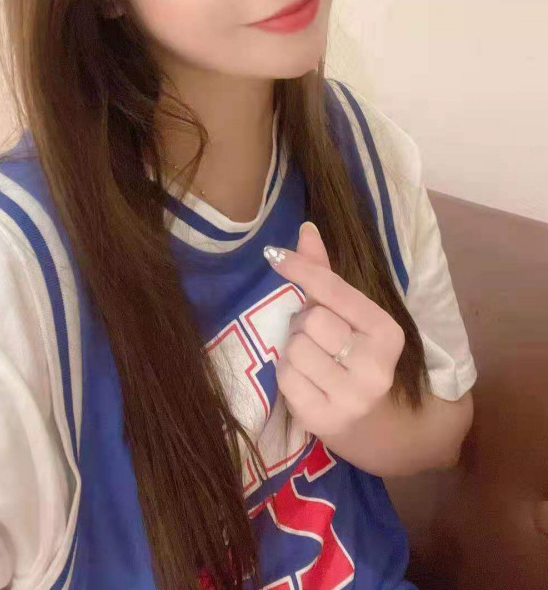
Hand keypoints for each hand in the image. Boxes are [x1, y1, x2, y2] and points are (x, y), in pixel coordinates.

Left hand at [263, 221, 405, 439]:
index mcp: (387, 332)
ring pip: (294, 349)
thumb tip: (305, 229)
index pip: (336, 291)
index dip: (302, 270)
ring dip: (294, 351)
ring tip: (315, 364)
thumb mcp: (355, 321)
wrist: (387, 433)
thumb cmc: (362, 364)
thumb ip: (327, 277)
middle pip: (311, 320)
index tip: (274, 255)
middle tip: (318, 340)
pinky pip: (285, 378)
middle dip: (304, 325)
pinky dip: (288, 376)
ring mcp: (352, 396)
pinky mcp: (326, 420)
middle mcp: (375, 365)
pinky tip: (308, 384)